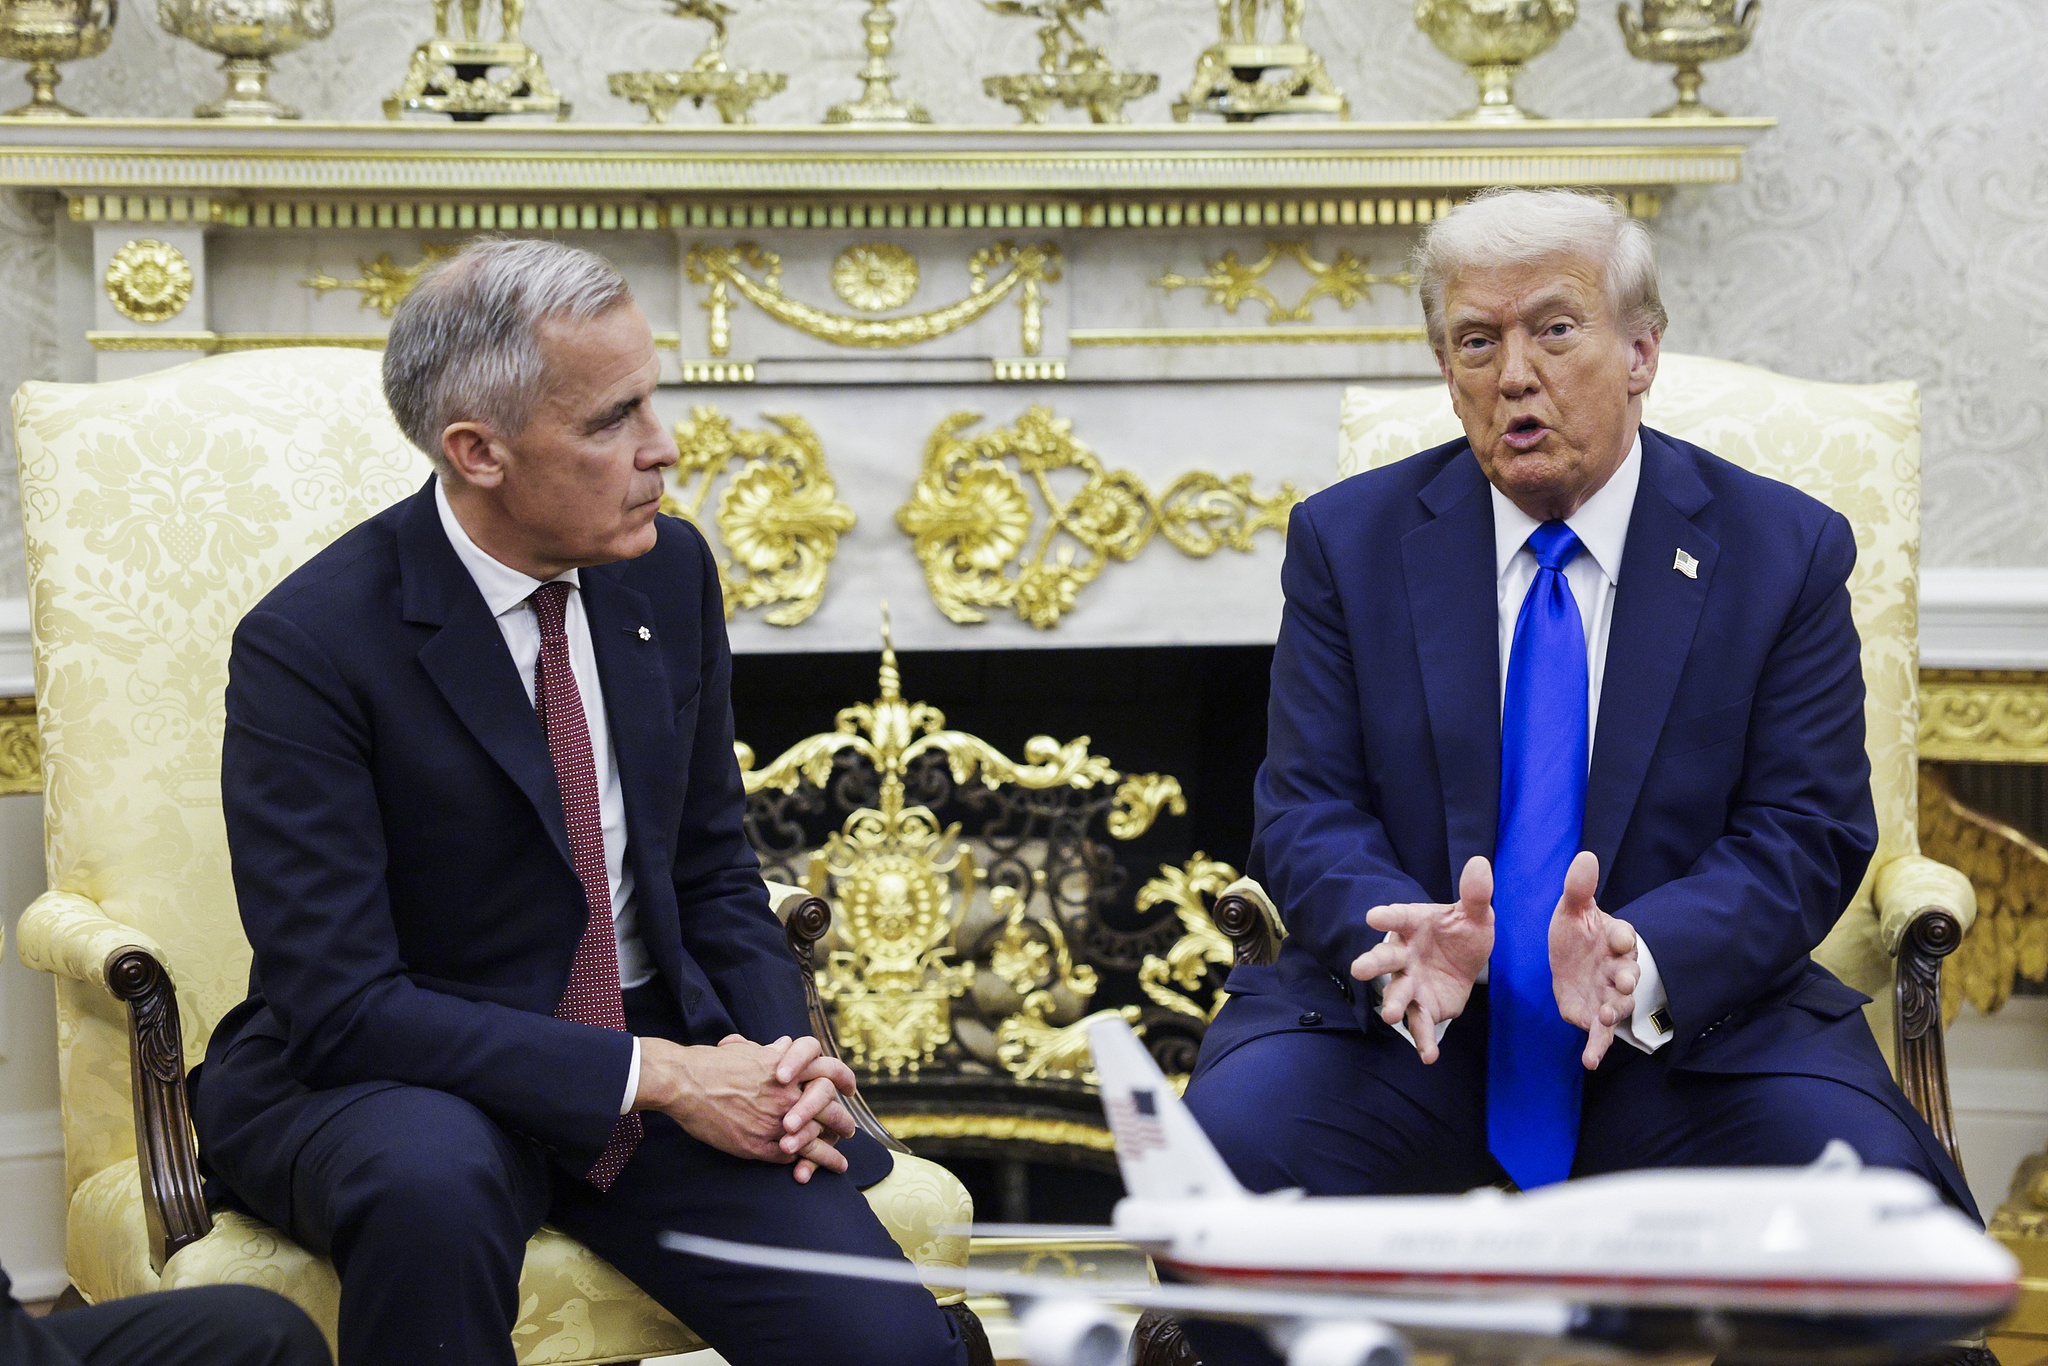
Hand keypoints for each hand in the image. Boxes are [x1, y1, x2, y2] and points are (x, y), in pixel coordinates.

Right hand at [632, 1034, 853, 1179]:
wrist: (685, 1083)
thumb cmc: (713, 1063)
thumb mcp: (749, 1050)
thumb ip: (773, 1052)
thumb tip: (786, 1044)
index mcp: (790, 1068)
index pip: (829, 1072)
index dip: (844, 1080)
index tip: (849, 1089)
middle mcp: (788, 1094)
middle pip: (830, 1110)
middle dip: (843, 1123)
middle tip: (848, 1131)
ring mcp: (775, 1121)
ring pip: (814, 1141)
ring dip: (830, 1155)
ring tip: (840, 1164)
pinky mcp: (758, 1144)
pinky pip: (789, 1157)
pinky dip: (802, 1164)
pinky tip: (809, 1171)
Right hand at [1350, 855, 1494, 1063]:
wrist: (1465, 960)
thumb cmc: (1462, 931)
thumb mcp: (1474, 914)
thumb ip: (1475, 894)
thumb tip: (1481, 864)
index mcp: (1414, 924)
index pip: (1398, 917)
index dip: (1387, 917)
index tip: (1373, 916)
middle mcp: (1405, 954)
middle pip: (1384, 958)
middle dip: (1372, 964)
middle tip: (1359, 969)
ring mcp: (1410, 982)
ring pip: (1397, 993)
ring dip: (1392, 1003)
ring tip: (1390, 1015)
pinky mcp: (1423, 1006)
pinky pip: (1421, 1024)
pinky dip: (1423, 1040)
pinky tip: (1429, 1056)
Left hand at [1548, 851, 1639, 1069]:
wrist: (1572, 961)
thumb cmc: (1578, 933)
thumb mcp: (1573, 910)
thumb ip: (1579, 889)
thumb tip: (1585, 855)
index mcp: (1616, 939)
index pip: (1624, 936)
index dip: (1620, 937)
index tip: (1615, 936)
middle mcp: (1619, 969)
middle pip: (1629, 973)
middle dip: (1628, 978)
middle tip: (1625, 982)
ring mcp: (1610, 995)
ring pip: (1619, 1005)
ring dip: (1616, 1011)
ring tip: (1608, 1016)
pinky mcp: (1595, 1016)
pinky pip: (1600, 1034)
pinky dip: (1597, 1047)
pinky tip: (1589, 1061)